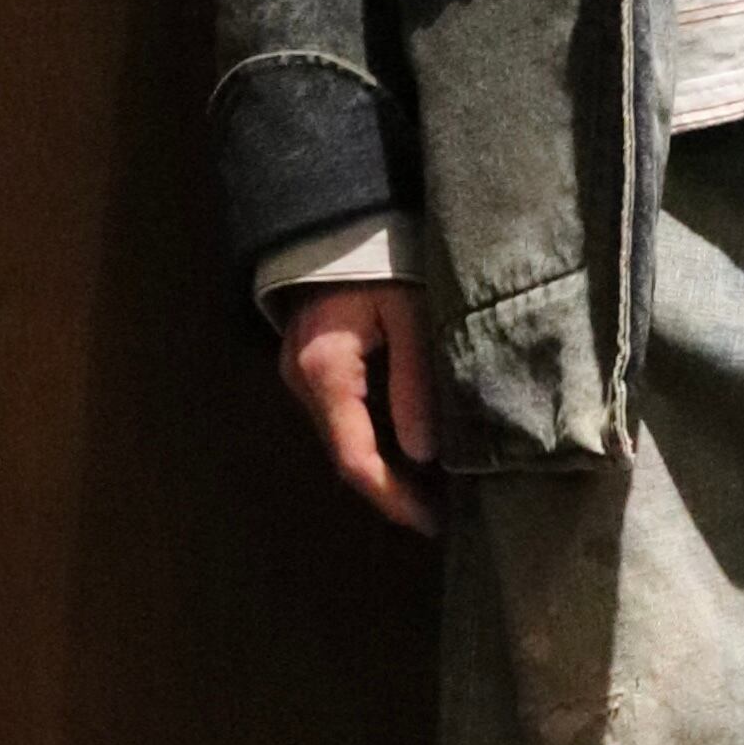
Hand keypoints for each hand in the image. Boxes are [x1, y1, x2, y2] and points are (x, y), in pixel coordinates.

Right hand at [279, 280, 441, 535]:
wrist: (342, 223)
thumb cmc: (383, 259)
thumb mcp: (411, 315)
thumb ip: (416, 381)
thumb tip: (425, 454)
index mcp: (325, 370)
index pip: (354, 458)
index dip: (392, 497)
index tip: (431, 522)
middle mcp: (302, 381)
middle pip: (345, 456)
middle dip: (393, 490)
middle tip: (444, 513)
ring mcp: (299, 376)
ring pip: (343, 440)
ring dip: (385, 468)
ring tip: (436, 490)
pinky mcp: (311, 369)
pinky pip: (343, 419)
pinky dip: (376, 441)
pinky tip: (411, 452)